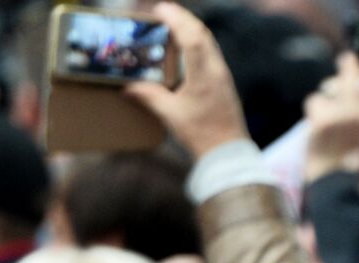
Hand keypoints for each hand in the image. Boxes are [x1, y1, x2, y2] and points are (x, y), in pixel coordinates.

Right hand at [126, 3, 248, 158]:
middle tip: (164, 11)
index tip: (162, 9)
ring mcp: (223, 76)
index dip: (177, 20)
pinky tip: (187, 47)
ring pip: (209, 43)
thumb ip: (150, 97)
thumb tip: (129, 87)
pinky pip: (212, 54)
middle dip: (183, 18)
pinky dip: (198, 43)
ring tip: (173, 23)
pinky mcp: (225, 83)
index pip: (193, 38)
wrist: (228, 153)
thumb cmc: (202, 135)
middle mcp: (217, 71)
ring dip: (192, 29)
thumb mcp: (171, 115)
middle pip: (203, 34)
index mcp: (204, 76)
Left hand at [305, 53, 358, 180]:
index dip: (353, 68)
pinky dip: (312, 113)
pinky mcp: (324, 120)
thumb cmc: (346, 151)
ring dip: (323, 101)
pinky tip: (317, 129)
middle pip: (347, 75)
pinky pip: (314, 102)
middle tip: (334, 78)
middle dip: (338, 77)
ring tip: (326, 121)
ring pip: (328, 89)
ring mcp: (342, 115)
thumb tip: (356, 74)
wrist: (334, 175)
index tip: (347, 59)